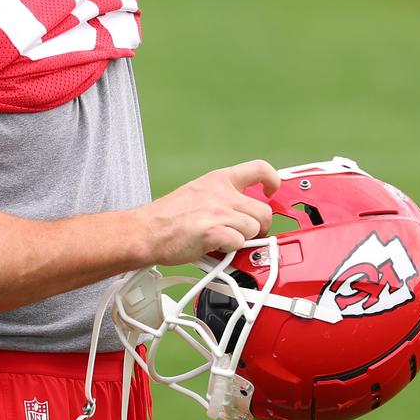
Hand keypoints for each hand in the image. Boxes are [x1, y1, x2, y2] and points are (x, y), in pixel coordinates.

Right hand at [139, 160, 279, 265]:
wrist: (146, 232)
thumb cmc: (168, 216)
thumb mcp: (198, 192)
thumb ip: (223, 197)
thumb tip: (246, 209)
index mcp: (218, 180)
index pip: (259, 168)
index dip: (273, 181)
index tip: (272, 192)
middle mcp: (220, 193)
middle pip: (263, 210)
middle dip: (260, 227)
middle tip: (249, 234)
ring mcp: (218, 212)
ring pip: (254, 230)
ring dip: (244, 240)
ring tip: (226, 241)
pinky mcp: (213, 233)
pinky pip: (240, 244)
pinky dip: (231, 251)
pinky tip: (217, 248)